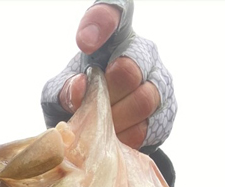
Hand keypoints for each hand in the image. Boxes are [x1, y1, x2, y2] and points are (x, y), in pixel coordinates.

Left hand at [41, 0, 175, 150]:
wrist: (96, 135)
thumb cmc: (77, 102)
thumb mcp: (58, 95)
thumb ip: (63, 88)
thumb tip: (81, 88)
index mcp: (113, 38)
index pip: (116, 10)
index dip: (102, 21)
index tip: (85, 43)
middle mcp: (142, 52)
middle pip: (129, 69)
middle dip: (105, 94)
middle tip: (92, 105)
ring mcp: (159, 81)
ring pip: (144, 100)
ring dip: (115, 119)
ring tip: (102, 124)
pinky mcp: (166, 114)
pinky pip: (147, 128)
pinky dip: (124, 137)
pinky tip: (114, 136)